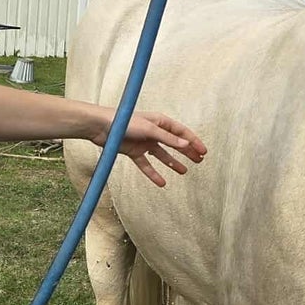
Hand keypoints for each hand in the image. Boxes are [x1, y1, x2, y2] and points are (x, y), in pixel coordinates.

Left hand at [91, 110, 206, 187]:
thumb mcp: (149, 129)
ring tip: (184, 171)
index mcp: (160, 122)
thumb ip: (168, 138)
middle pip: (175, 143)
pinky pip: (146, 165)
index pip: (181, 132)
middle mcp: (154, 132)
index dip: (193, 142)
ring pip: (162, 155)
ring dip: (173, 163)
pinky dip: (153, 173)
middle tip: (199, 161)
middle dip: (187, 152)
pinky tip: (161, 183)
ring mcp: (144, 142)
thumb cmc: (124, 121)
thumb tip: (185, 145)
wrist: (101, 126)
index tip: (204, 151)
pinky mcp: (133, 151)